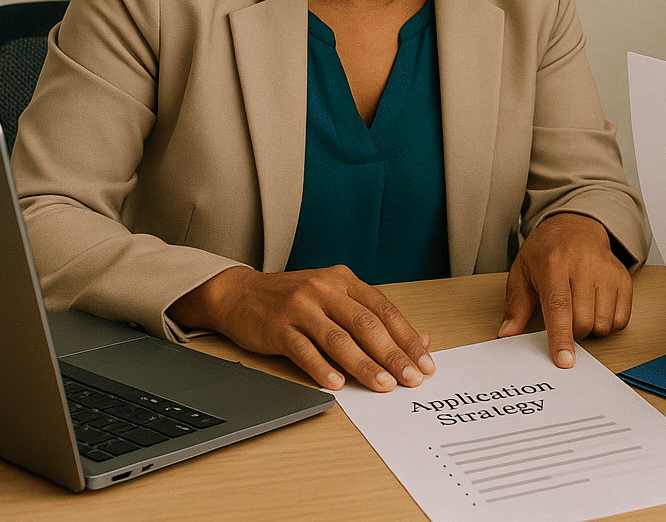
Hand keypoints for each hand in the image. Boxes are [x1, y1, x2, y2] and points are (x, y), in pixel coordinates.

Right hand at [169, 264, 434, 391]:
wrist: (240, 294)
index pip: (385, 310)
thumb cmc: (294, 299)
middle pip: (367, 325)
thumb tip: (419, 339)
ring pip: (339, 339)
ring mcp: (301, 307)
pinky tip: (337, 385)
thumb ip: (372, 316)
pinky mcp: (278, 326)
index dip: (408, 337)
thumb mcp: (335, 298)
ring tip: (383, 385)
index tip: (425, 362)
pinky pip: (304, 350)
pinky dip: (322, 369)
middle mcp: (325, 289)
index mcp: (344, 280)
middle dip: (393, 355)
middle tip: (411, 379)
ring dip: (364, 365)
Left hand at [499, 213, 632, 367]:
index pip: (559, 307)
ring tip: (580, 311)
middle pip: (583, 321)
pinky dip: (608, 323)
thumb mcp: (522, 273)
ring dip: (590, 329)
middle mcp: (584, 266)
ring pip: (604, 323)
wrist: (575, 226)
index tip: (564, 361)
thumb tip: (508, 333)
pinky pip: (621, 319)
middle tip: (563, 319)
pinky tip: (596, 309)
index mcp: (554, 264)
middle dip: (572, 333)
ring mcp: (607, 271)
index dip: (561, 337)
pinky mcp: (623, 278)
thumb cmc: (546, 251)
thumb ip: (516, 306)